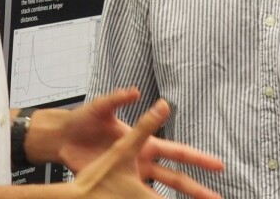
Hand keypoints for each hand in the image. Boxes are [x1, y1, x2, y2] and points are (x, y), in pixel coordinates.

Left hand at [71, 99, 221, 198]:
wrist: (62, 138)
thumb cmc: (82, 120)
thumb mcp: (101, 109)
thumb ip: (118, 99)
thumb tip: (135, 91)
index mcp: (143, 142)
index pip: (177, 151)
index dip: (198, 159)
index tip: (218, 166)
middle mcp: (141, 159)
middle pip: (175, 177)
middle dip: (196, 188)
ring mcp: (131, 174)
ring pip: (160, 192)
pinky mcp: (117, 185)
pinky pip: (139, 197)